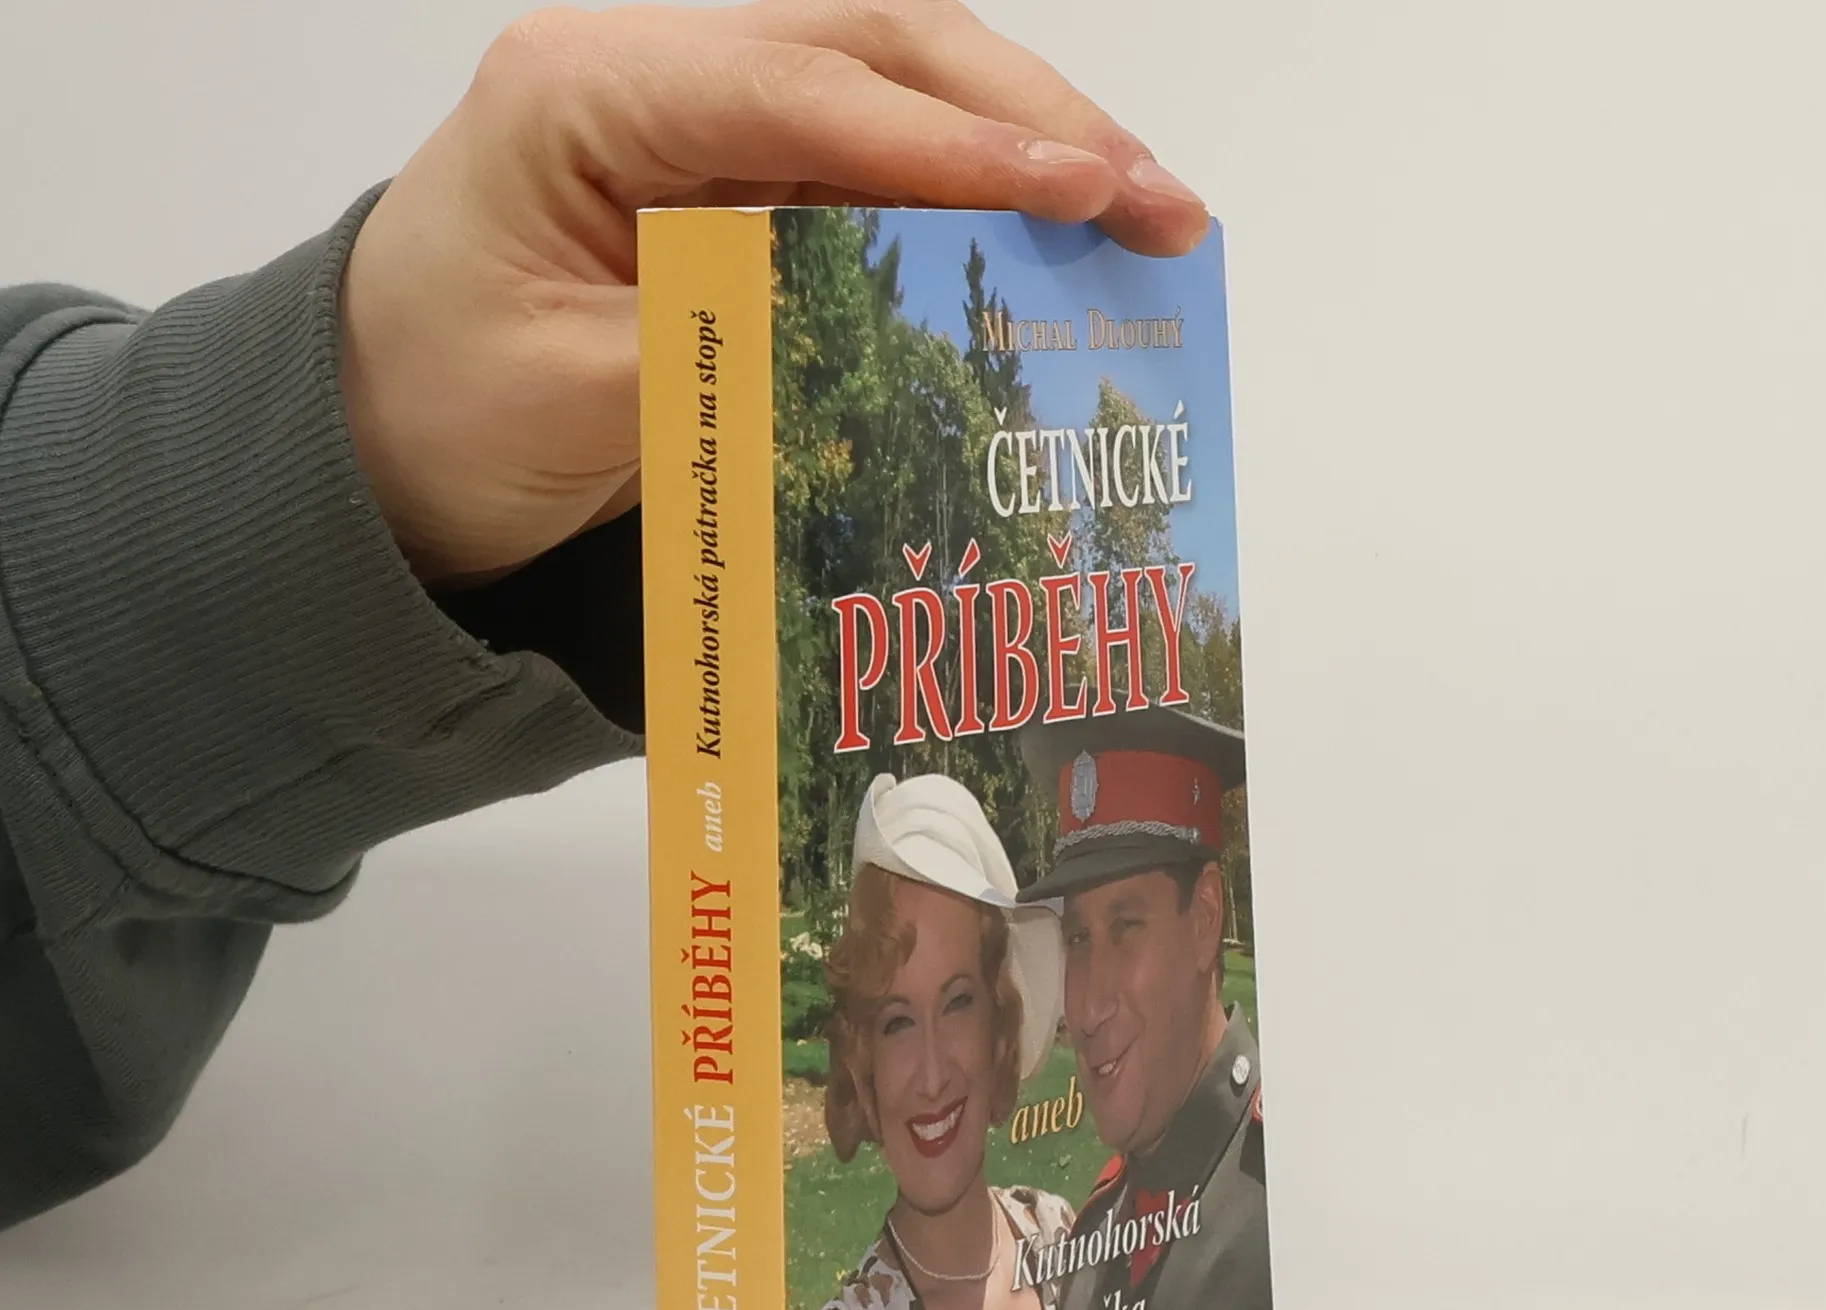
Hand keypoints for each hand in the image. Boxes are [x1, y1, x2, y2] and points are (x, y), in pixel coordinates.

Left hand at [339, 1, 1211, 586]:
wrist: (369, 445)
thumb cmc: (432, 412)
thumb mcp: (570, 398)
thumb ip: (723, 352)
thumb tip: (874, 334)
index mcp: (587, 93)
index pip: (805, 92)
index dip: (953, 142)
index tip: (1079, 185)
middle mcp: (657, 79)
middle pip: (877, 52)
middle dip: (1030, 119)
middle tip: (1159, 203)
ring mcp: (702, 127)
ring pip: (895, 100)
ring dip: (1023, 150)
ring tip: (1142, 219)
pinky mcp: (735, 189)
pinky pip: (873, 179)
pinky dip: (968, 210)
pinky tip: (1048, 249)